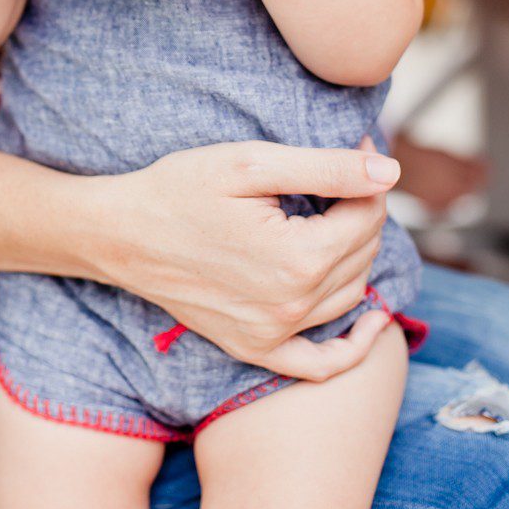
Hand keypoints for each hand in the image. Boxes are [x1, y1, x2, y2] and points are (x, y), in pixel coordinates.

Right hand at [99, 136, 399, 380]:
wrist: (119, 233)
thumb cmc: (180, 188)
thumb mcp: (251, 163)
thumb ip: (327, 167)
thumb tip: (389, 171)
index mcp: (299, 257)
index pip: (367, 216)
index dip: (369, 176)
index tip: (360, 143)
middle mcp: (293, 305)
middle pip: (363, 252)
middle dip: (362, 209)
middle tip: (343, 172)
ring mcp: (273, 334)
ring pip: (350, 294)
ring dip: (355, 254)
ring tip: (336, 215)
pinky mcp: (253, 348)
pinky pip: (320, 364)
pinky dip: (353, 348)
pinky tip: (372, 324)